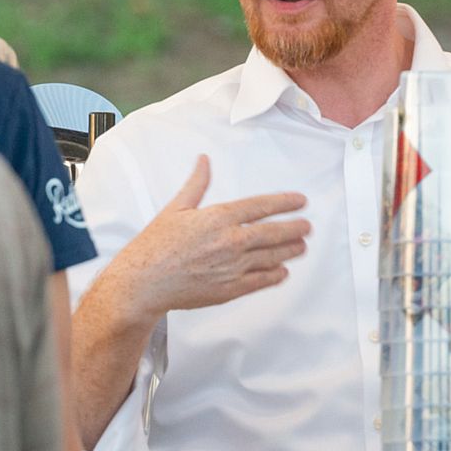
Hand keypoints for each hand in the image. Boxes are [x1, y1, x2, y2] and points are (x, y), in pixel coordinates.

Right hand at [109, 156, 308, 317]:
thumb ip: (197, 184)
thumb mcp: (176, 208)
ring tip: (301, 246)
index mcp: (218, 218)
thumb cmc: (155, 246)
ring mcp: (232, 267)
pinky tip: (282, 272)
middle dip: (294, 228)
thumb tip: (204, 161)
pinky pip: (260, 281)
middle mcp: (230, 242)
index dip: (284, 202)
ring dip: (290, 251)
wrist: (144, 282)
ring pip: (271, 257)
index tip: (299, 201)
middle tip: (306, 226)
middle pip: (273, 233)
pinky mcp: (229, 289)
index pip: (261, 206)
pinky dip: (274, 276)